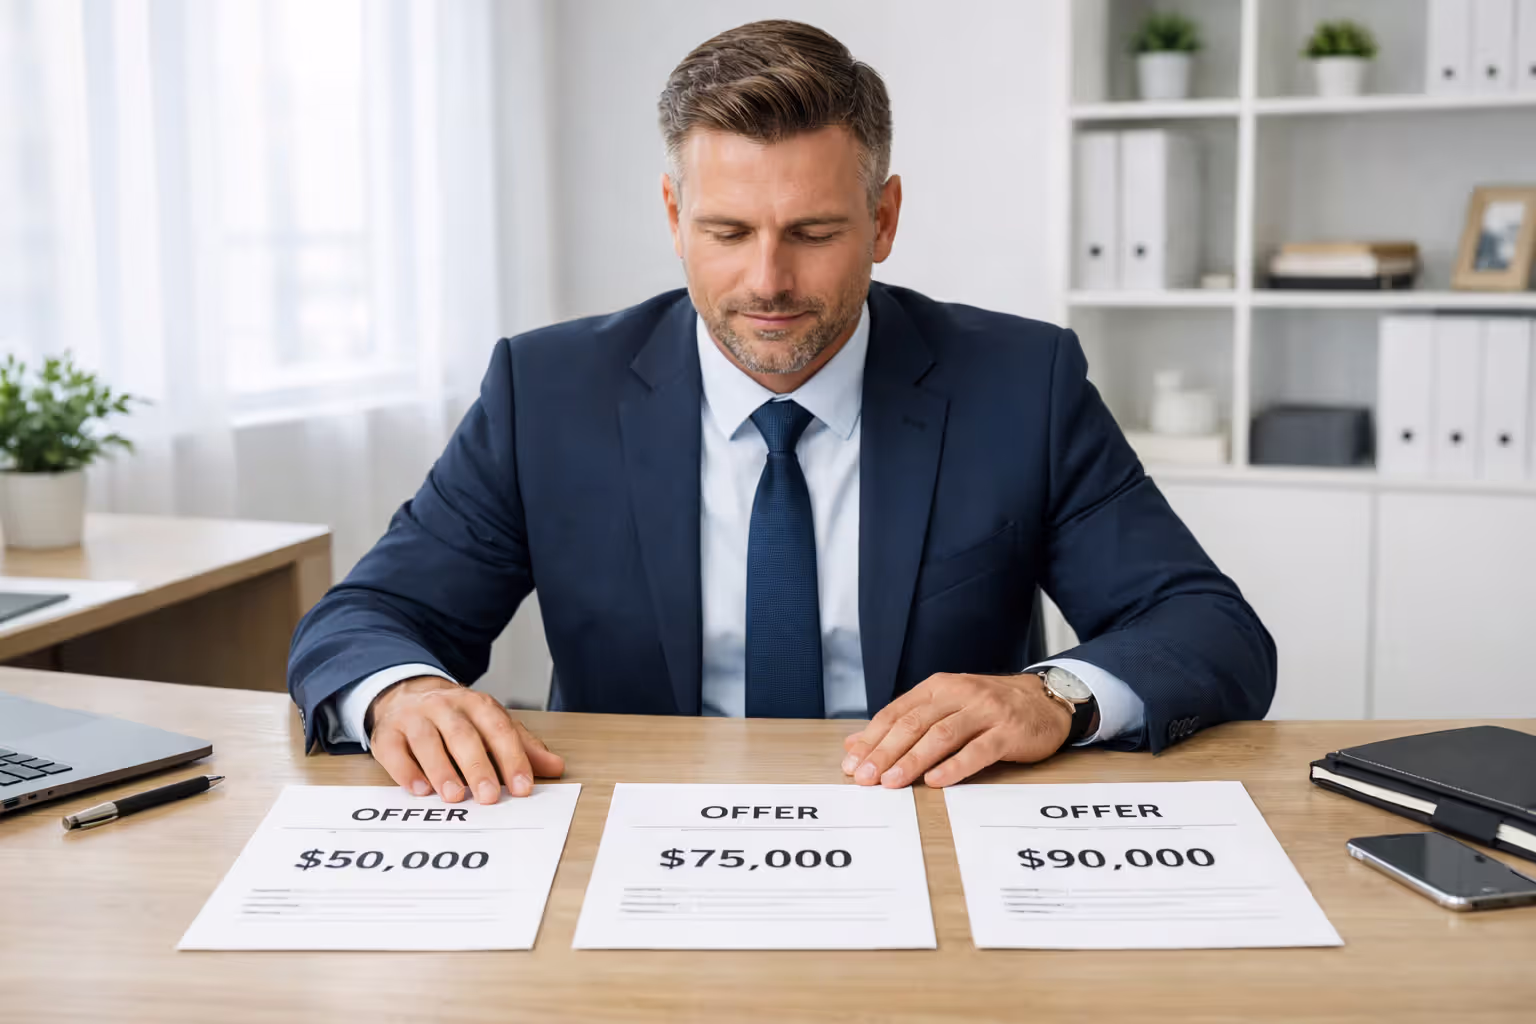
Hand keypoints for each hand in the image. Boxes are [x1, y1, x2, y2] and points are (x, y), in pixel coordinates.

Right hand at [366, 676, 564, 803]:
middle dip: (478, 767)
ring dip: (441, 769)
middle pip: (463, 735)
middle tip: (488, 797)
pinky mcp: (387, 734)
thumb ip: (521, 747)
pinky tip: (419, 790)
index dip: (512, 758)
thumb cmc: (456, 718)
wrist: (405, 695)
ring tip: (454, 796)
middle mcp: (445, 707)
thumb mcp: (490, 725)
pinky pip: (394, 751)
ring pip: (428, 741)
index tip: (522, 788)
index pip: (498, 729)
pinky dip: (406, 771)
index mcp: (477, 704)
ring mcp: (414, 718)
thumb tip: (556, 767)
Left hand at [841, 672, 1072, 788]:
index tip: (852, 763)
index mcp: (939, 687)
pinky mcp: (1008, 732)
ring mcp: (985, 711)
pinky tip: (936, 781)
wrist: (1045, 701)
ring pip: (942, 735)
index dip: (872, 738)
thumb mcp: (946, 707)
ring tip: (892, 782)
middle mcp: (959, 694)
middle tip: (866, 776)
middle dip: (885, 751)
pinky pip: (978, 750)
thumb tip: (857, 744)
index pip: (897, 712)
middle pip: (914, 723)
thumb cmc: (989, 708)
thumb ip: (905, 722)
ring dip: (913, 760)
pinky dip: (955, 766)